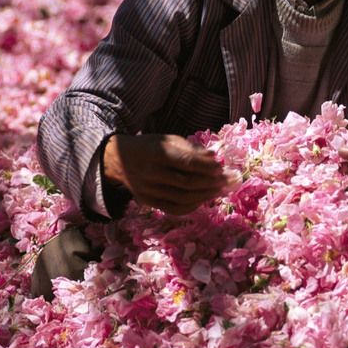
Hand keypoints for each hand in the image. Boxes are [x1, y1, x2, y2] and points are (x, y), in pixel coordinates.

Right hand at [103, 133, 236, 214]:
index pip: (185, 162)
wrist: (119, 161)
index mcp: (155, 152)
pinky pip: (175, 208)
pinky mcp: (148, 202)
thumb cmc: (150, 147)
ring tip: (221, 189)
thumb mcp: (167, 139)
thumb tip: (214, 157)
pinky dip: (193, 205)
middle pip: (186, 182)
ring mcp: (148, 190)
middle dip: (211, 182)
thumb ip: (190, 148)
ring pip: (183, 198)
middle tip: (228, 180)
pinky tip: (205, 198)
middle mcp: (150, 173)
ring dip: (206, 195)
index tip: (221, 167)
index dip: (205, 166)